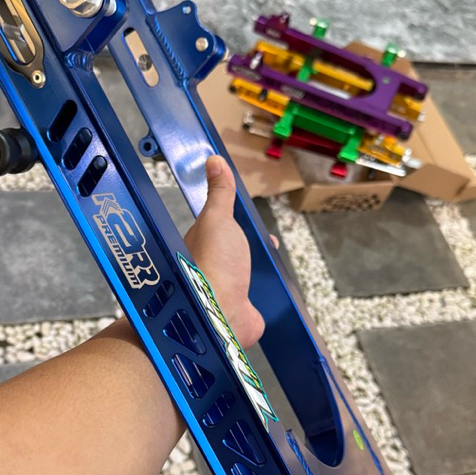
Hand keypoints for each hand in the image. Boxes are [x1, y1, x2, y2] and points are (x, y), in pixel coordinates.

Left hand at [183, 156, 264, 349]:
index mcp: (199, 246)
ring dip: (259, 273)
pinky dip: (268, 296)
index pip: (217, 233)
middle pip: (234, 255)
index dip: (234, 226)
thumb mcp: (218, 218)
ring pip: (245, 278)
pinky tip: (276, 292)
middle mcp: (209, 270)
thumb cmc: (214, 263)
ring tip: (273, 269)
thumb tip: (213, 159)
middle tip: (267, 246)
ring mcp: (225, 293)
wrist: (222, 315)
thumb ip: (219, 193)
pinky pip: (257, 301)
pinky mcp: (242, 313)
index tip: (253, 224)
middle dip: (252, 250)